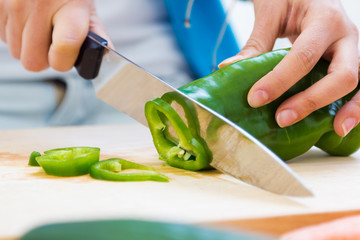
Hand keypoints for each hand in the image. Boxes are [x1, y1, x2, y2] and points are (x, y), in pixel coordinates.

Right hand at [0, 0, 109, 71]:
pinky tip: (25, 20)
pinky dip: (14, 34)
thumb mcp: (85, 5)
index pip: (63, 50)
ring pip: (16, 52)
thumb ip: (95, 32)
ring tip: (38, 28)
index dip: (63, 62)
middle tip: (51, 44)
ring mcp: (14, 3)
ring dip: (27, 47)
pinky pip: (2, 38)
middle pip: (33, 61)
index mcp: (70, 8)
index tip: (65, 57)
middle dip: (43, 59)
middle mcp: (39, 5)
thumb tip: (103, 55)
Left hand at [219, 0, 358, 136]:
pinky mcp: (350, 61)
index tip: (255, 99)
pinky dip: (353, 105)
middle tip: (281, 118)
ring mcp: (352, 50)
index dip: (279, 80)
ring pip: (359, 82)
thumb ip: (256, 43)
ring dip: (347, 108)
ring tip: (333, 130)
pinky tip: (338, 124)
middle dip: (312, 100)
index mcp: (324, 19)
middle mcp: (346, 35)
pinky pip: (358, 86)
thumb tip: (228, 67)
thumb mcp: (271, 12)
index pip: (304, 55)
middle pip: (342, 74)